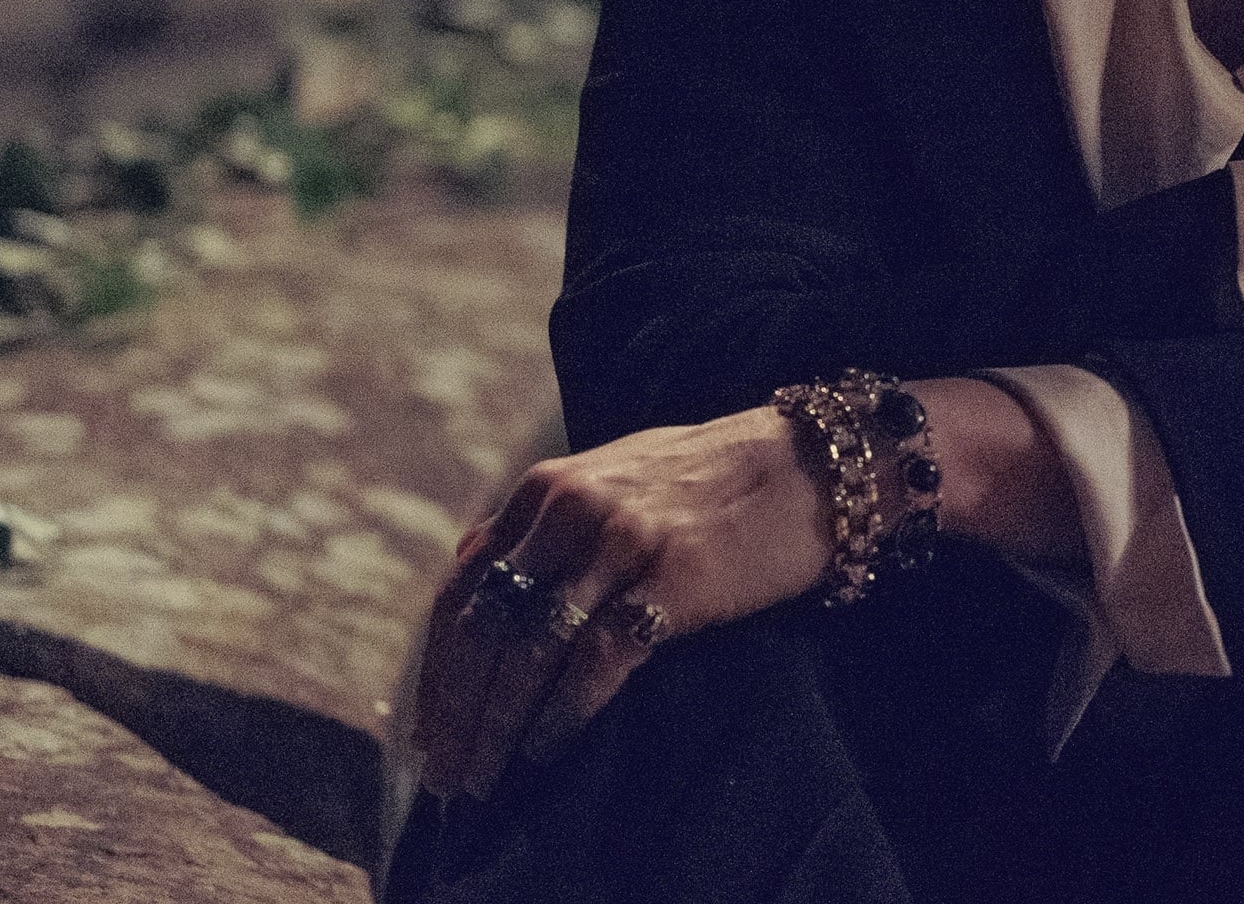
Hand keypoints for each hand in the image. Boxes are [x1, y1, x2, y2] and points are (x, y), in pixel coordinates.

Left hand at [408, 379, 1073, 797]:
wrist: (816, 466)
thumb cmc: (714, 481)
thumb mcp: (614, 479)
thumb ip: (543, 521)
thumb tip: (470, 568)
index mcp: (548, 489)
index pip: (465, 591)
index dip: (437, 671)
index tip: (428, 732)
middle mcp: (573, 508)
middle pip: (487, 626)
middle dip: (457, 710)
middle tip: (447, 774)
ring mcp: (622, 542)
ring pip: (531, 649)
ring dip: (499, 724)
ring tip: (486, 777)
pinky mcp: (673, 578)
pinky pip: (598, 658)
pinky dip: (561, 711)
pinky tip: (543, 750)